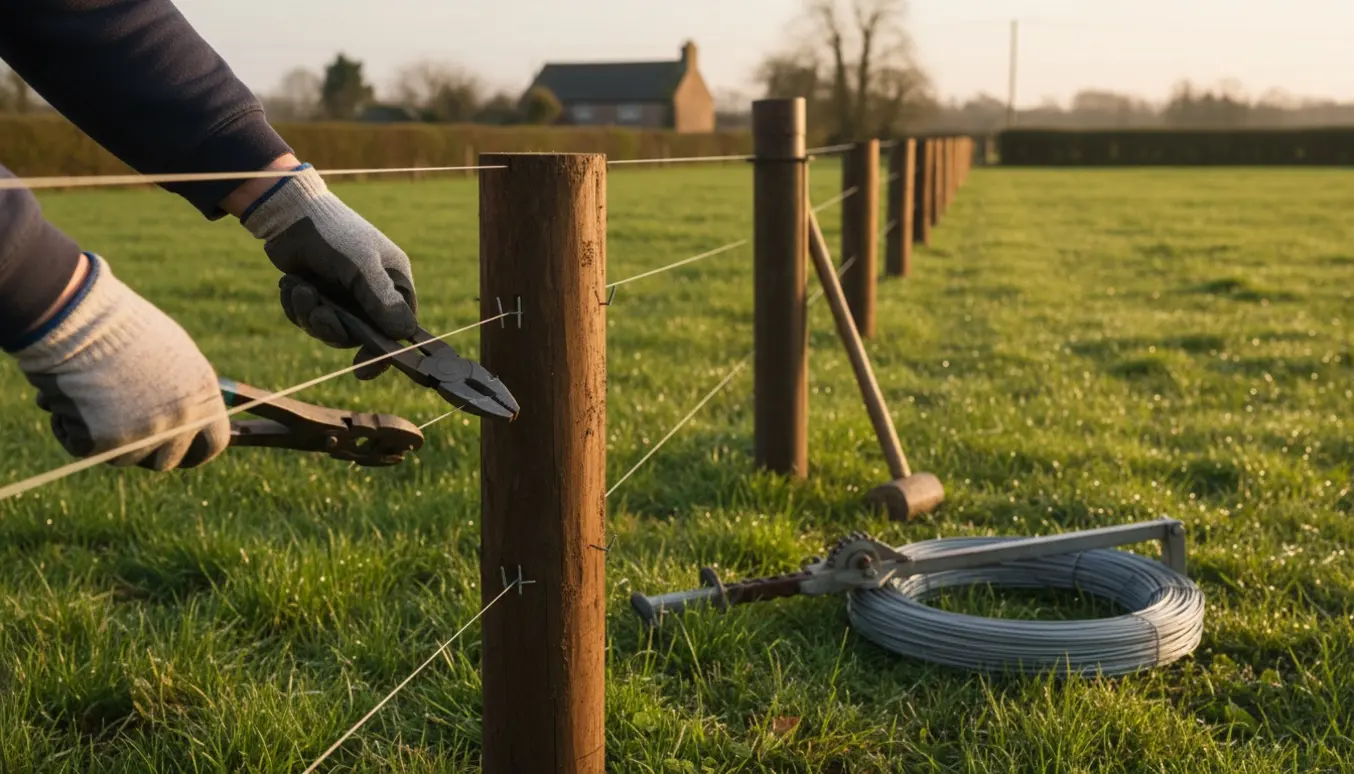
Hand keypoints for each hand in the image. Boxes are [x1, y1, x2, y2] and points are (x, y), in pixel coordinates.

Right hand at [11, 254, 230, 470]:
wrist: (79, 318)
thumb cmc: (121, 328)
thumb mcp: (171, 355)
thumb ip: (182, 391)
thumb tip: (184, 417)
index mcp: (203, 397)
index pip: (212, 444)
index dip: (193, 451)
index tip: (180, 452)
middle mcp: (180, 420)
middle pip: (166, 460)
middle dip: (144, 451)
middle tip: (121, 428)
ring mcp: (144, 435)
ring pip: (123, 457)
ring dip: (104, 434)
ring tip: (90, 391)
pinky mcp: (104, 444)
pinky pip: (83, 448)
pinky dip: (68, 427)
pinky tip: (65, 394)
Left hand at [238, 164, 417, 379]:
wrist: (290, 214)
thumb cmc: (335, 234)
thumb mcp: (361, 267)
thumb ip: (382, 300)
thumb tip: (406, 334)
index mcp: (394, 283)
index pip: (399, 328)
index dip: (384, 352)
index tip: (363, 369)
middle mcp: (372, 293)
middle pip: (360, 336)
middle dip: (334, 328)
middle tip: (319, 312)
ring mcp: (344, 296)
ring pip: (331, 331)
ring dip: (311, 316)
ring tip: (300, 290)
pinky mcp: (319, 296)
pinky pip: (310, 321)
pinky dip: (297, 308)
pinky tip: (291, 286)